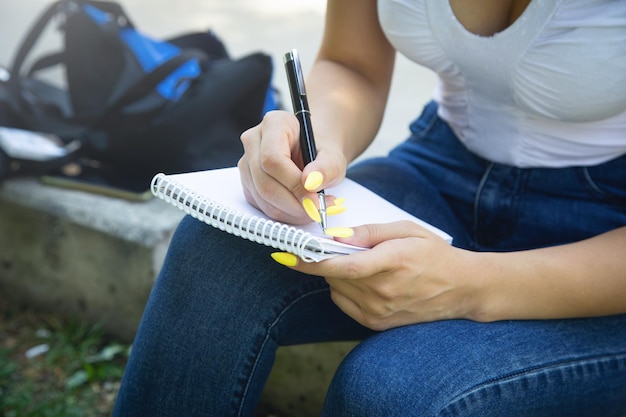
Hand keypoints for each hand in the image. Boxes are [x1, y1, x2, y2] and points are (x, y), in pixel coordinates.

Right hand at [238, 110, 346, 223]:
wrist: (313, 154)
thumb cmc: (321, 151)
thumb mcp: (333, 157)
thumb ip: (326, 168)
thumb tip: (311, 183)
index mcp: (274, 124)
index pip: (273, 159)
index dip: (293, 183)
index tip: (314, 198)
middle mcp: (254, 141)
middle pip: (264, 182)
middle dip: (293, 203)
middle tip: (317, 210)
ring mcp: (247, 163)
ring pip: (262, 198)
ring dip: (290, 212)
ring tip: (315, 208)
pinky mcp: (247, 183)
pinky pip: (261, 206)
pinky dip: (284, 214)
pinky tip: (302, 208)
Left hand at [281, 221, 477, 329]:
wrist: (461, 288)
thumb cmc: (434, 253)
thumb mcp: (406, 230)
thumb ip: (370, 232)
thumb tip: (336, 237)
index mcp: (392, 263)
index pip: (342, 266)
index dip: (311, 261)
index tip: (287, 254)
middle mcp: (384, 292)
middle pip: (335, 276)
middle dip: (326, 259)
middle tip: (333, 247)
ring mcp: (380, 311)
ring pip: (336, 289)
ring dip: (336, 274)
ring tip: (362, 263)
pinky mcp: (377, 323)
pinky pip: (344, 303)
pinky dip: (344, 289)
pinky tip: (364, 279)